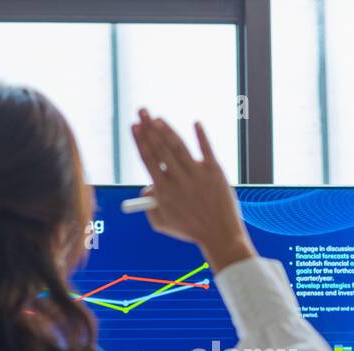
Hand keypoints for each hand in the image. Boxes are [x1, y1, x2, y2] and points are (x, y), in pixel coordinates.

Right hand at [130, 109, 255, 272]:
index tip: (133, 125)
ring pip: (179, 146)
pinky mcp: (216, 172)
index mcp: (164, 191)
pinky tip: (196, 123)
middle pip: (160, 148)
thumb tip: (145, 187)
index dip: (139, 140)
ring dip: (167, 130)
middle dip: (148, 127)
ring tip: (157, 118)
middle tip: (141, 111)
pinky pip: (207, 150)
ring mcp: (198, 174)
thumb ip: (149, 205)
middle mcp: (179, 180)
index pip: (148, 159)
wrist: (220, 235)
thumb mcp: (161, 222)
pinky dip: (201, 136)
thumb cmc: (189, 229)